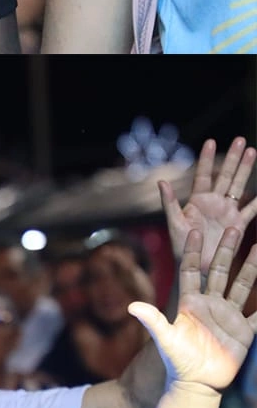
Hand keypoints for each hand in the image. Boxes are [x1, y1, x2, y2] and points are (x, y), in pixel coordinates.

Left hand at [130, 228, 256, 390]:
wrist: (197, 384)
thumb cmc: (178, 361)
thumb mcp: (165, 338)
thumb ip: (152, 320)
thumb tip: (131, 306)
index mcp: (191, 302)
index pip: (192, 270)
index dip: (194, 251)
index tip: (196, 230)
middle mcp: (211, 304)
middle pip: (221, 271)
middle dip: (227, 250)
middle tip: (235, 228)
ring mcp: (229, 316)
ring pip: (242, 286)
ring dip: (251, 267)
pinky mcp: (244, 331)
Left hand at [159, 137, 256, 266]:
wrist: (197, 267)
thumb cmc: (181, 246)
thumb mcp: (174, 223)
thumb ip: (169, 202)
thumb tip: (160, 181)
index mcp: (197, 200)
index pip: (204, 174)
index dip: (207, 158)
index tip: (211, 141)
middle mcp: (214, 202)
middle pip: (225, 175)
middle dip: (233, 158)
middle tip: (241, 140)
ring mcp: (227, 212)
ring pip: (239, 186)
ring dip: (246, 170)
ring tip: (253, 152)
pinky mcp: (238, 224)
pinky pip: (250, 210)